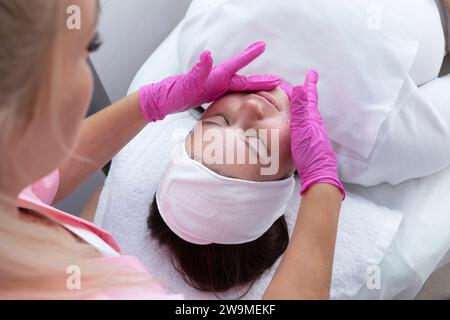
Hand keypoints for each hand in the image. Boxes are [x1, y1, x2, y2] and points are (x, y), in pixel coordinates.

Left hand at [138, 42, 279, 121]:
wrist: (164, 101)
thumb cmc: (174, 92)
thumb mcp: (187, 83)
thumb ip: (199, 70)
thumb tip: (208, 55)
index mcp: (215, 76)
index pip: (236, 65)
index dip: (249, 56)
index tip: (262, 46)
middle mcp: (217, 80)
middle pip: (244, 79)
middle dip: (260, 79)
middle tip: (277, 79)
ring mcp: (215, 88)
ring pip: (240, 87)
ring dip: (254, 87)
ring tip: (268, 88)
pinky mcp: (212, 95)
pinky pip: (232, 94)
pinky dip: (243, 95)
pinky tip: (247, 98)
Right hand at [289, 70, 344, 199]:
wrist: (318, 175)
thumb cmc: (309, 152)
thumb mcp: (302, 129)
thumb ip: (300, 110)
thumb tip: (299, 88)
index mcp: (312, 119)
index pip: (309, 98)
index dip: (310, 86)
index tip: (312, 73)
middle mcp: (315, 125)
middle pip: (309, 106)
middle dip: (304, 96)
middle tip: (301, 87)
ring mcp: (314, 136)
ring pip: (307, 117)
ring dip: (302, 109)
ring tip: (296, 104)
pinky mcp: (311, 145)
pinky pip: (304, 127)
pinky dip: (300, 121)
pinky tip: (297, 127)